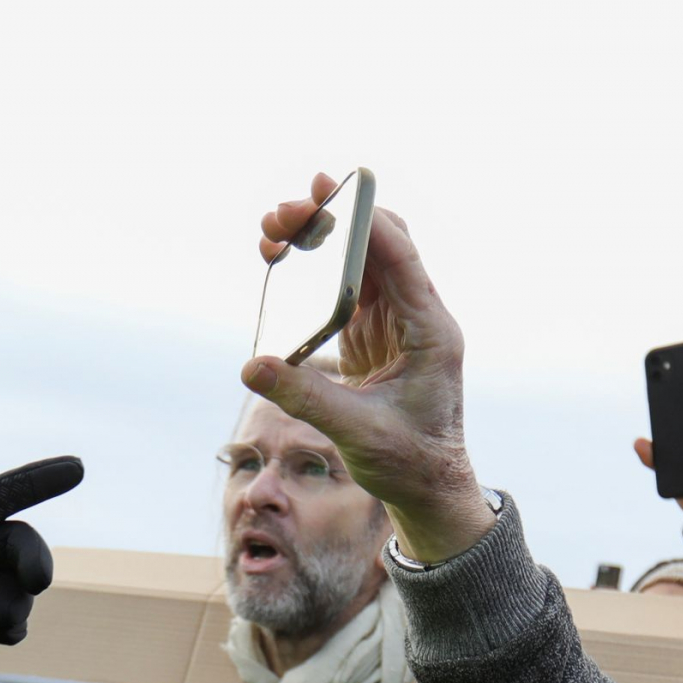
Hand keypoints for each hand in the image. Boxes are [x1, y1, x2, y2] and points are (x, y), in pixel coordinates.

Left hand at [0, 458, 76, 676]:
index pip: (2, 494)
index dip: (40, 480)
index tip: (76, 467)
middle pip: (20, 543)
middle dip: (34, 559)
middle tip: (35, 579)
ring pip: (19, 585)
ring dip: (19, 599)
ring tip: (1, 620)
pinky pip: (8, 617)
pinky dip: (15, 623)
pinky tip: (3, 632)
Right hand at [240, 176, 493, 561]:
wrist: (429, 489)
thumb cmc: (409, 462)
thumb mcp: (357, 433)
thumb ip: (306, 398)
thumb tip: (252, 368)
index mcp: (429, 331)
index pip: (401, 258)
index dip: (367, 220)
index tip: (330, 193)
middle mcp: (417, 319)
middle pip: (379, 247)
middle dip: (334, 221)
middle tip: (286, 213)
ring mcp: (395, 325)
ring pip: (360, 264)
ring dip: (321, 242)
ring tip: (274, 232)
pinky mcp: (374, 338)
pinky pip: (345, 291)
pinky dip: (316, 273)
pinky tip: (284, 263)